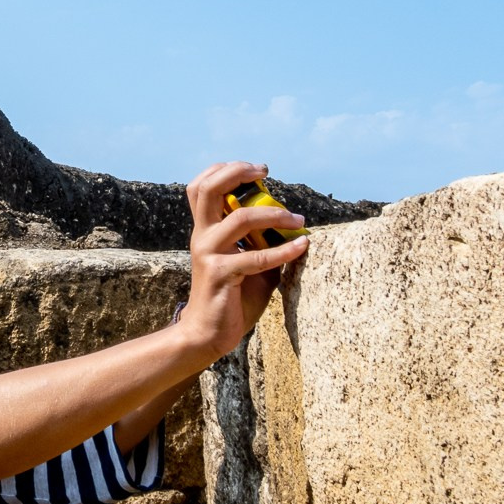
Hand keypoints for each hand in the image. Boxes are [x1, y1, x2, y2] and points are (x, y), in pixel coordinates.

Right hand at [178, 161, 307, 358]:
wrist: (208, 334)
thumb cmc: (231, 298)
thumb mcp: (249, 263)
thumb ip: (263, 243)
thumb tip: (294, 228)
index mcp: (205, 230)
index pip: (202, 186)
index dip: (226, 170)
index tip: (257, 171)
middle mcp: (202, 236)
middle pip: (209, 189)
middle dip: (238, 172)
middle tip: (265, 172)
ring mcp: (208, 253)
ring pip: (240, 217)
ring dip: (275, 214)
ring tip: (298, 219)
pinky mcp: (219, 274)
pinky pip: (257, 256)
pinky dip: (284, 250)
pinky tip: (301, 246)